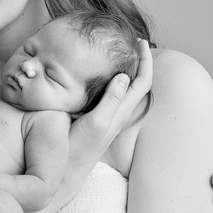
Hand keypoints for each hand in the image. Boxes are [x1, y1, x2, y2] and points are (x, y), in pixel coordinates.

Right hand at [68, 40, 152, 174]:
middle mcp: (119, 113)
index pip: (143, 82)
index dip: (146, 61)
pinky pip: (112, 94)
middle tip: (133, 43)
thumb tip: (124, 76)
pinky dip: (113, 79)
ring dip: (128, 70)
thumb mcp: (97, 122)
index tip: (140, 43)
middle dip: (140, 62)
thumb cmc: (79, 147)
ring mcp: (109, 116)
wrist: (67, 169)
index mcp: (121, 111)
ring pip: (126, 88)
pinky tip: (101, 75)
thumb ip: (111, 100)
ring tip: (122, 53)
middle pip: (138, 83)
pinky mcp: (98, 118)